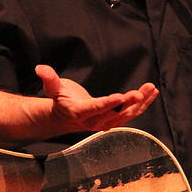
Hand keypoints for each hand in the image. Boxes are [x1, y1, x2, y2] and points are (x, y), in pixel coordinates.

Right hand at [36, 64, 158, 132]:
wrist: (63, 118)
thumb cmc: (59, 100)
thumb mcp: (52, 88)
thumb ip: (49, 78)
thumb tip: (39, 68)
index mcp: (80, 112)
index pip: (96, 108)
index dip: (109, 103)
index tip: (122, 96)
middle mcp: (94, 121)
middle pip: (115, 113)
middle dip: (129, 103)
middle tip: (140, 92)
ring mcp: (105, 123)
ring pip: (126, 114)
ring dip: (140, 102)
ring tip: (150, 88)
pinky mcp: (113, 120)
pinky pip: (130, 114)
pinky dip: (142, 104)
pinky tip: (151, 93)